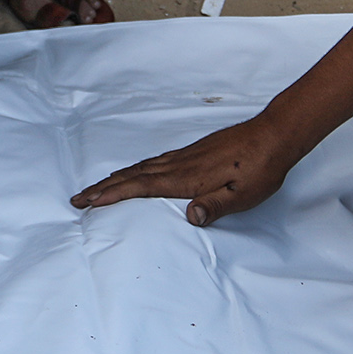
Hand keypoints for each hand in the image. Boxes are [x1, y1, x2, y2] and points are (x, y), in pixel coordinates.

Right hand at [70, 114, 303, 226]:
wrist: (274, 136)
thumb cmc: (262, 169)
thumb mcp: (244, 195)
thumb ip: (216, 206)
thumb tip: (191, 217)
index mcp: (187, 178)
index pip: (141, 187)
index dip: (113, 195)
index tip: (88, 202)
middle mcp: (179, 164)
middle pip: (132, 176)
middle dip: (103, 188)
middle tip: (78, 198)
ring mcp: (184, 156)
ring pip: (141, 168)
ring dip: (116, 178)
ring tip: (97, 188)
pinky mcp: (192, 152)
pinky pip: (154, 161)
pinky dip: (136, 169)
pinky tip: (136, 172)